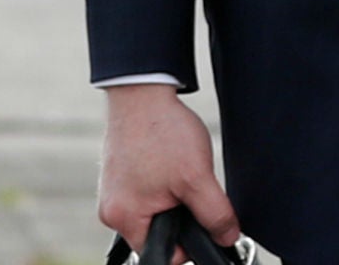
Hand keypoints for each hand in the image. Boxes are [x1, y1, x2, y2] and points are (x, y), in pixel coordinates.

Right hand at [98, 86, 240, 262]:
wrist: (143, 90)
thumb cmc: (160, 129)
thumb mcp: (197, 177)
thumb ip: (215, 215)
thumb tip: (227, 237)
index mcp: (123, 218)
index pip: (163, 253)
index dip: (189, 241)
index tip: (200, 217)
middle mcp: (111, 209)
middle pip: (158, 232)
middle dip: (179, 214)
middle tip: (187, 185)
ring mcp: (112, 191)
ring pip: (153, 211)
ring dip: (171, 196)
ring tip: (176, 168)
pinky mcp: (118, 174)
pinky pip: (145, 192)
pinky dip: (160, 182)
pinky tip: (166, 160)